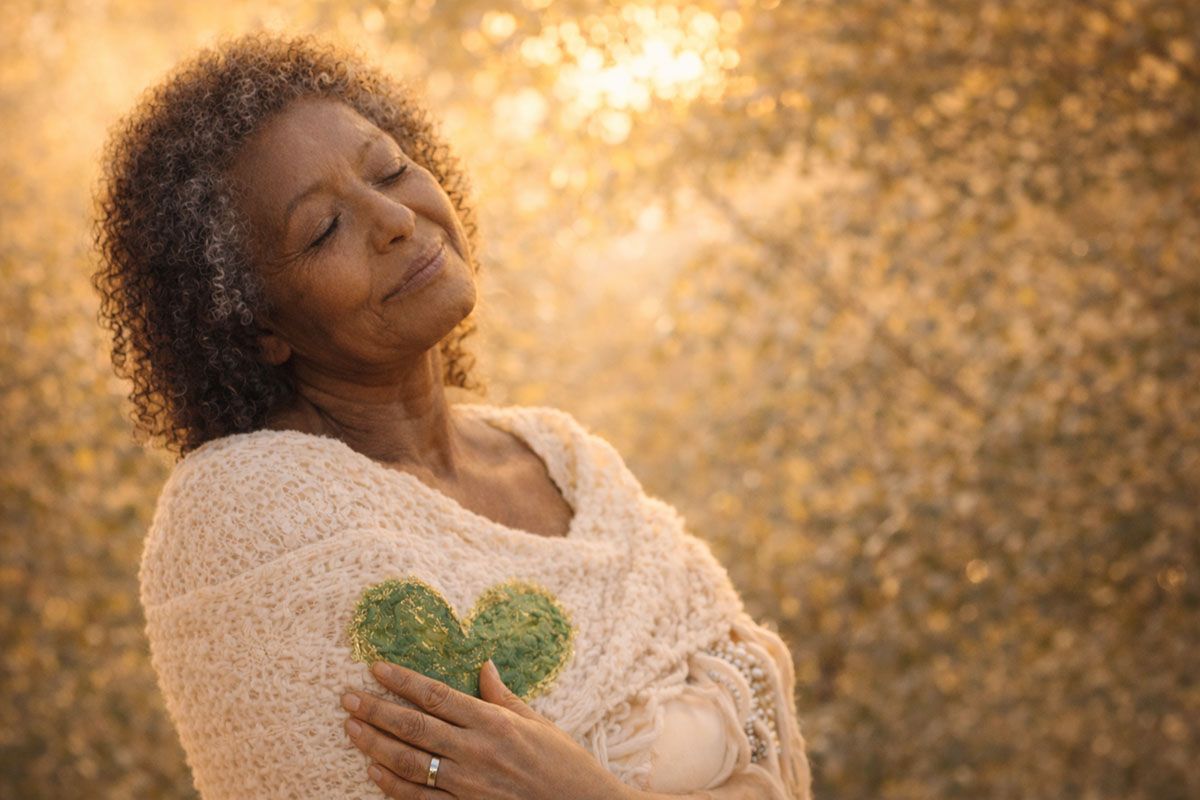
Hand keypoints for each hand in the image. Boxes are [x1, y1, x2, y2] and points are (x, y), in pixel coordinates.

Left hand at [341, 659, 631, 799]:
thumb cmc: (565, 764)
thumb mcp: (539, 723)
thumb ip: (504, 697)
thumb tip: (483, 665)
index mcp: (495, 723)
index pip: (437, 696)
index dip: (403, 681)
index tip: (375, 667)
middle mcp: (478, 752)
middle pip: (414, 727)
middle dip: (376, 710)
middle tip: (347, 697)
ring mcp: (469, 787)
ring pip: (410, 764)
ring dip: (375, 746)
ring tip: (350, 729)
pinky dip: (392, 787)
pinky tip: (373, 773)